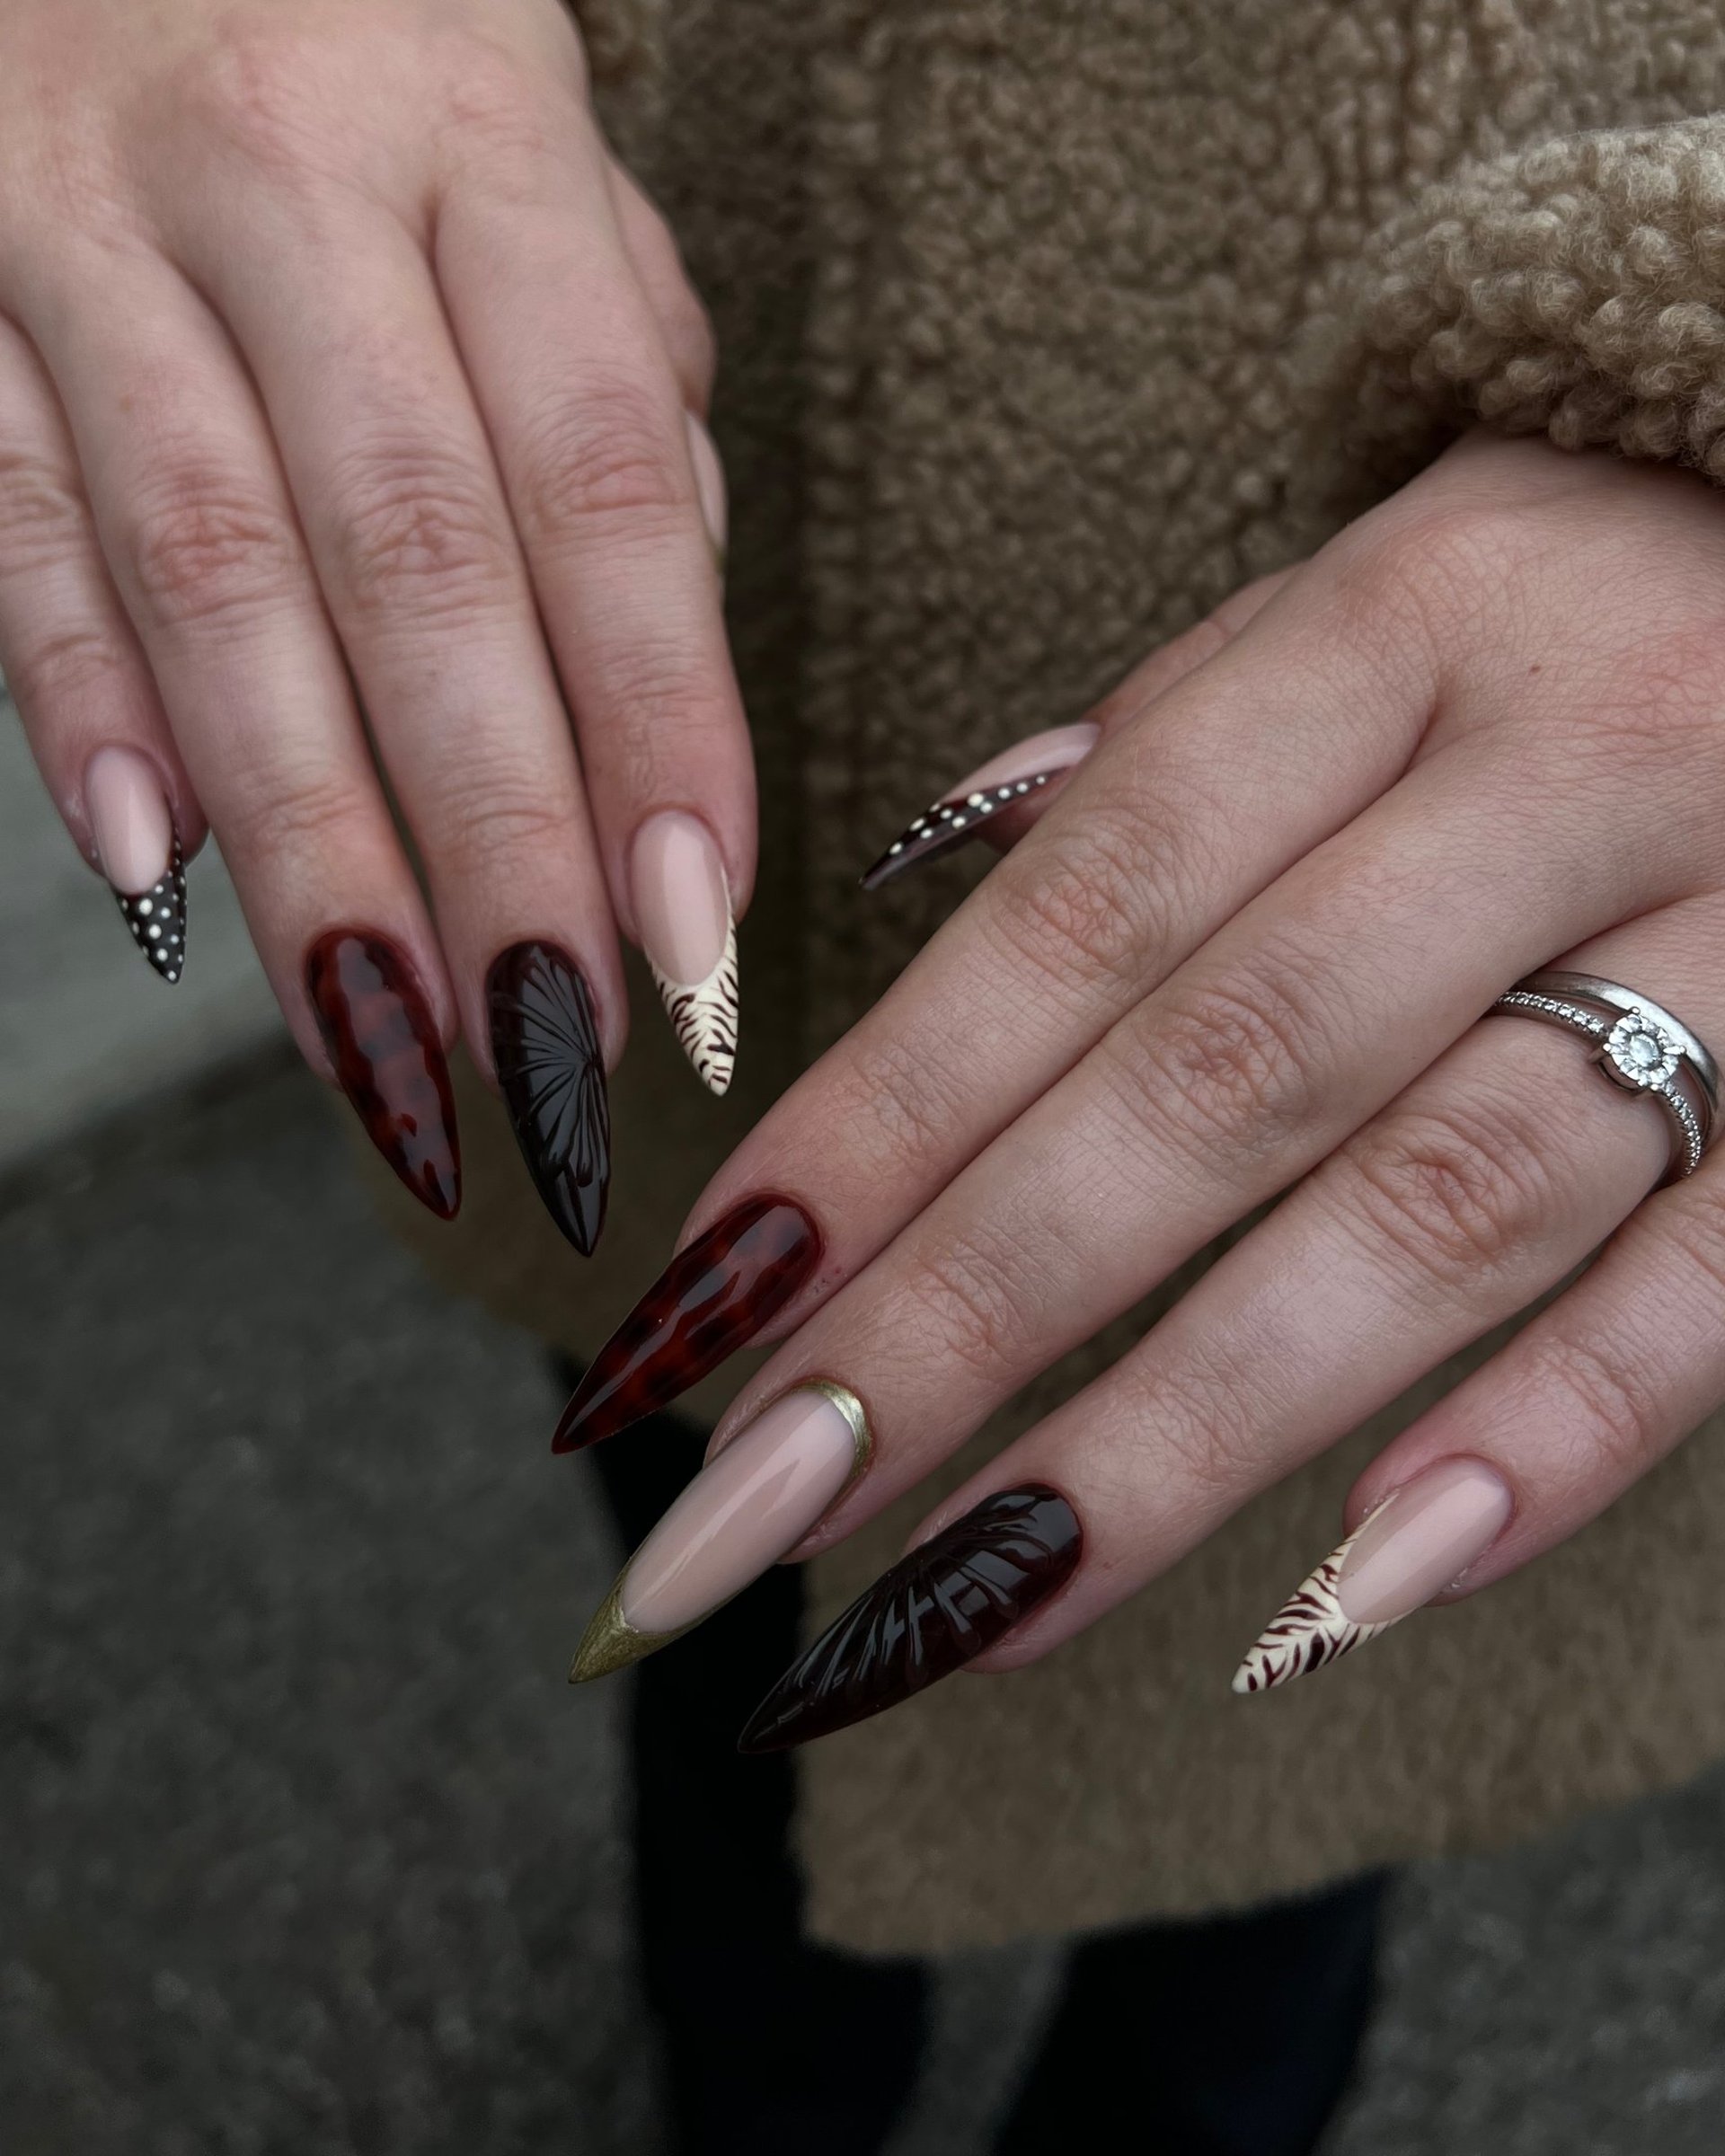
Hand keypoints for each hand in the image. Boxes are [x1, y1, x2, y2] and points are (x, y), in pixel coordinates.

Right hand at [0, 0, 746, 1240]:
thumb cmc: (370, 50)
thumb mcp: (538, 162)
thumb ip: (616, 391)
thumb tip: (662, 657)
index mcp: (488, 140)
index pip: (604, 480)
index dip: (658, 720)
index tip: (698, 923)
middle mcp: (292, 177)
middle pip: (415, 555)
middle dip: (494, 828)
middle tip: (550, 1041)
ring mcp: (89, 229)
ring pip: (212, 574)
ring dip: (305, 834)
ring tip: (382, 1034)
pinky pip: (10, 520)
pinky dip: (79, 703)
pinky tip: (156, 875)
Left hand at [560, 429, 1724, 1741]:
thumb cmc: (1598, 591)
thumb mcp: (1381, 598)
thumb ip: (1175, 736)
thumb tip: (932, 877)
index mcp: (1397, 633)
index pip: (1084, 908)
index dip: (883, 1114)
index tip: (706, 1306)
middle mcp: (1558, 774)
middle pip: (1220, 1079)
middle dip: (970, 1311)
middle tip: (760, 1510)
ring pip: (1434, 1211)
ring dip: (1184, 1433)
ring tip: (971, 1603)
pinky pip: (1714, 1285)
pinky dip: (1544, 1443)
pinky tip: (1338, 1595)